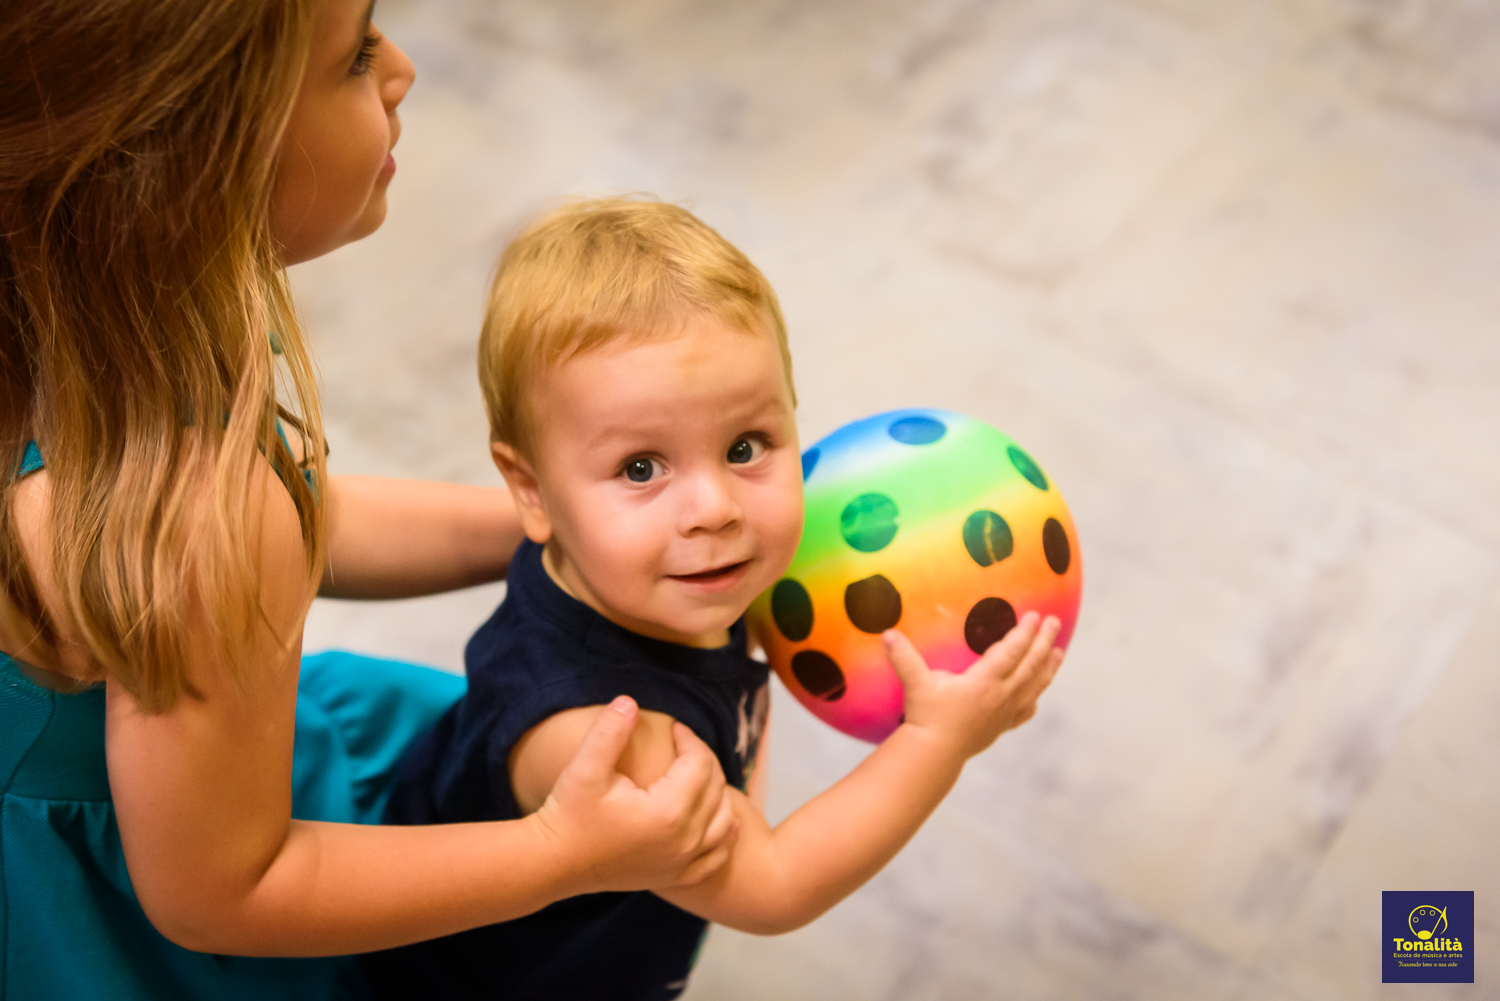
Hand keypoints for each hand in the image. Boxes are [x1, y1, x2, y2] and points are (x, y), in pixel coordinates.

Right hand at [532, 696, 738, 894]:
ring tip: (696, 775)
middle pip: (716, 788)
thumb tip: (630, 700)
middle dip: (703, 760)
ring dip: (717, 793)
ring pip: (724, 821)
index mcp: (667, 811)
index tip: (674, 728)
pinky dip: (724, 836)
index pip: (699, 763)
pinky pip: (716, 857)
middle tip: (682, 745)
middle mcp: (684, 840)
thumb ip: (610, 731)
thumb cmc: (569, 814)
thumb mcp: (585, 767)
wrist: (553, 864)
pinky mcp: (676, 877)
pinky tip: (721, 821)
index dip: (690, 738)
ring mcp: (682, 863)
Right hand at [883, 612, 1062, 759]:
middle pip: (1030, 665)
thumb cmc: (925, 718)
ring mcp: (1004, 713)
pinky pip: (1025, 710)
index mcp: (984, 682)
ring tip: (1060, 652)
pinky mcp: (1001, 727)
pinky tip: (1038, 693)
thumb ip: (904, 658)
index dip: (1025, 632)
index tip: (1035, 615)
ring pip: (1034, 686)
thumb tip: (887, 633)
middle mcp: (1001, 696)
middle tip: (1054, 622)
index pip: (1012, 651)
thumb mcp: (916, 685)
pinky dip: (1035, 697)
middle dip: (1044, 641)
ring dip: (1048, 667)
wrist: (934, 755)